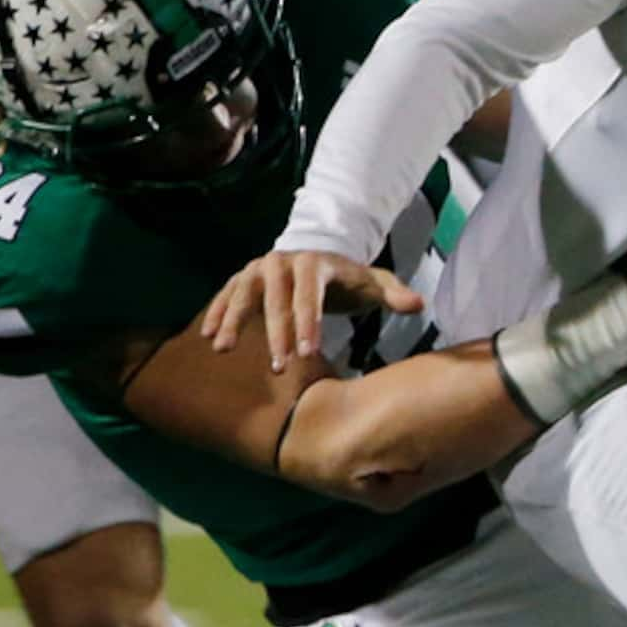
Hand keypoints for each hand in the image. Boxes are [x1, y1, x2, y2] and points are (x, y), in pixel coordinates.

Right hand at [200, 249, 423, 370]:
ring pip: (244, 294)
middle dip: (276, 333)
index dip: (309, 323)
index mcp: (315, 263)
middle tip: (279, 367)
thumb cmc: (348, 280)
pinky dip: (217, 312)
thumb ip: (394, 293)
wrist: (319, 259)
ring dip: (233, 321)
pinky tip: (208, 336)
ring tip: (223, 349)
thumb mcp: (373, 282)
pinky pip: (227, 294)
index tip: (309, 353)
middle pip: (276, 299)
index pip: (311, 295)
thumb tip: (418, 304)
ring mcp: (260, 268)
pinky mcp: (243, 277)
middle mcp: (283, 261)